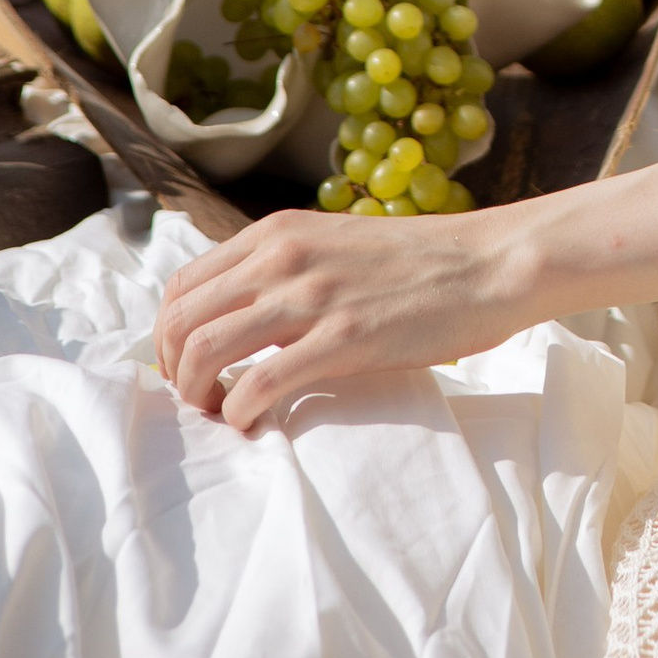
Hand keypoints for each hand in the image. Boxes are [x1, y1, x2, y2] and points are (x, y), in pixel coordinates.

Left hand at [154, 204, 539, 432]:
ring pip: (203, 352)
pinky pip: (256, 386)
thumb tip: (235, 318)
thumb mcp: (334, 244)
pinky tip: (255, 425)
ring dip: (197, 398)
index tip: (189, 371)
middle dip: (173, 374)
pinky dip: (240, 415)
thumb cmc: (417, 263)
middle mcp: (282, 257)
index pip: (182, 286)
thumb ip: (283, 269)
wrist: (488, 265)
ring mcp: (310, 296)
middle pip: (180, 322)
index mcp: (276, 232)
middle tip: (199, 402)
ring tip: (221, 416)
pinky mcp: (342, 338)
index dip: (169, 339)